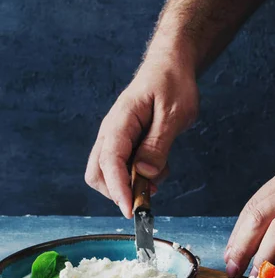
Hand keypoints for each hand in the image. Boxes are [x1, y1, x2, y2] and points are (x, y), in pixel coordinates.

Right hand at [85, 52, 198, 216]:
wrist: (171, 67)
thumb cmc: (173, 84)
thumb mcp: (173, 114)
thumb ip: (159, 144)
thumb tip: (145, 173)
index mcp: (121, 121)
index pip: (110, 162)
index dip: (119, 189)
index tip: (131, 210)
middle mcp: (112, 132)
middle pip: (98, 174)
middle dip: (119, 192)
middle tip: (148, 196)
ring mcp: (117, 139)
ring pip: (108, 175)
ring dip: (130, 186)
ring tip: (159, 176)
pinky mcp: (126, 144)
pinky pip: (123, 169)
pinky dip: (137, 179)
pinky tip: (158, 169)